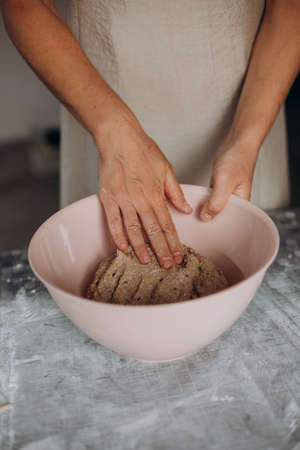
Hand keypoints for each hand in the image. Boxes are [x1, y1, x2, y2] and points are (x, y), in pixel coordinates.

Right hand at [95, 116, 192, 268]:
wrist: (120, 137)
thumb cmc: (143, 150)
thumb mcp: (166, 169)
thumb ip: (175, 193)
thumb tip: (186, 210)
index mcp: (156, 195)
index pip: (167, 225)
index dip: (174, 242)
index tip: (178, 256)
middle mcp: (141, 201)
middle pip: (153, 231)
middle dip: (161, 250)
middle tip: (166, 266)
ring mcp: (123, 200)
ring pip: (133, 230)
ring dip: (140, 248)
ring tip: (146, 262)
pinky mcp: (108, 198)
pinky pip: (113, 220)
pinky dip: (117, 235)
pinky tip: (122, 247)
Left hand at [199, 139, 255, 220]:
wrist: (237, 142)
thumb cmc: (237, 159)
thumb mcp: (225, 182)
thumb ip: (216, 202)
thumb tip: (206, 217)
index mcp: (242, 204)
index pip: (229, 222)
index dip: (216, 227)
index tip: (202, 229)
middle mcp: (235, 202)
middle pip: (220, 217)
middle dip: (208, 219)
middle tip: (195, 222)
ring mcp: (226, 195)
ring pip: (213, 208)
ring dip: (204, 210)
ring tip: (194, 215)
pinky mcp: (219, 189)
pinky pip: (209, 199)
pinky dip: (203, 201)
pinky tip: (196, 202)